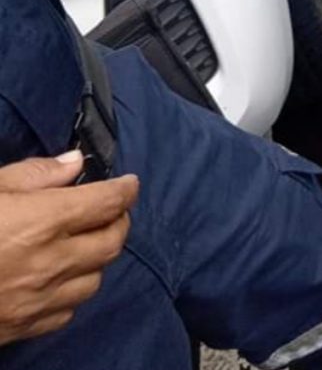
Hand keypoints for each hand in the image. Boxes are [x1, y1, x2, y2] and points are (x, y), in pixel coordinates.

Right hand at [0, 153, 137, 345]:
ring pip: (96, 278)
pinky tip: (57, 278)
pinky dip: (72, 291)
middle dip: (117, 221)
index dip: (124, 189)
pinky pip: (68, 310)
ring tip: (81, 243)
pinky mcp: (23, 327)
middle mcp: (50, 263)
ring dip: (96, 258)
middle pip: (112, 241)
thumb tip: (73, 163)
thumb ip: (32, 175)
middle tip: (108, 210)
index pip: (108, 202)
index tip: (127, 183)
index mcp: (41, 222)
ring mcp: (39, 299)